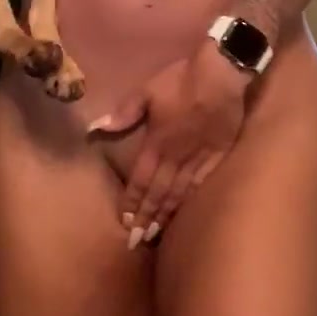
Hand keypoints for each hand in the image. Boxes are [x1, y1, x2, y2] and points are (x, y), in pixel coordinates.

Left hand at [88, 41, 249, 246]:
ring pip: (179, 194)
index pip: (140, 181)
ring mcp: (198, 160)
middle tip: (136, 240)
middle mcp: (175, 158)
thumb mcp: (147, 91)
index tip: (124, 223)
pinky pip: (201, 184)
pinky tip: (186, 212)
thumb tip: (95, 127)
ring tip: (155, 234)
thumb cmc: (181, 81)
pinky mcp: (217, 157)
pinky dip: (191, 200)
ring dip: (166, 215)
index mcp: (156, 144)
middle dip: (146, 217)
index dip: (131, 202)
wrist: (221, 75)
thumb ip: (124, 113)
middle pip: (158, 193)